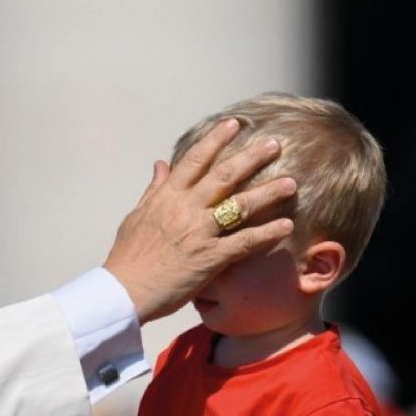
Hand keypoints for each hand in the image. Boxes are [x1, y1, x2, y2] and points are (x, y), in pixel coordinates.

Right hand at [104, 118, 296, 322]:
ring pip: (241, 205)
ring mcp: (200, 232)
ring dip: (268, 192)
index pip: (195, 160)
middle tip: (274, 144)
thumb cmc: (127, 257)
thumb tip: (161, 164)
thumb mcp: (136, 217)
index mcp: (167, 197)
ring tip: (291, 182)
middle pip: (225, 175)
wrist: (123, 292)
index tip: (233, 124)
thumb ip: (153, 190)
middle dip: (251, 157)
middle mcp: (186, 209)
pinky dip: (267, 233)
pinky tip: (287, 226)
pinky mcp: (210, 258)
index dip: (215, 140)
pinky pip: (245, 242)